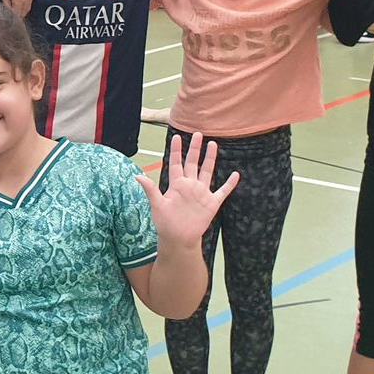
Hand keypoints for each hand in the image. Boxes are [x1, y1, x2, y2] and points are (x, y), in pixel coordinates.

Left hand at [134, 132, 237, 248]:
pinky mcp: (212, 203)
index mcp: (176, 184)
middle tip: (198, 134)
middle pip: (192, 163)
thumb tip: (137, 176)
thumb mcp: (157, 205)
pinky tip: (236, 174)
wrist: (179, 238)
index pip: (176, 163)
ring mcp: (201, 193)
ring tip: (213, 144)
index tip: (176, 136)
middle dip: (195, 149)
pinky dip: (230, 184)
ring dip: (210, 159)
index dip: (176, 150)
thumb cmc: (165, 223)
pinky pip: (223, 191)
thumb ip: (150, 189)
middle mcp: (189, 185)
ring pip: (207, 171)